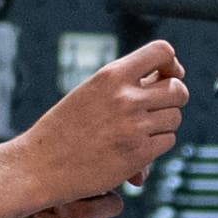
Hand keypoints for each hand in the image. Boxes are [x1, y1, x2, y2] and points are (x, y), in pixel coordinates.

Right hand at [18, 39, 185, 202]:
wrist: (39, 165)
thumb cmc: (63, 129)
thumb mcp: (90, 92)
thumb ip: (124, 84)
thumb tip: (170, 79)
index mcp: (111, 75)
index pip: (162, 51)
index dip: (171, 63)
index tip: (167, 75)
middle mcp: (126, 97)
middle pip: (178, 89)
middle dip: (174, 98)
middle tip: (159, 108)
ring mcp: (134, 127)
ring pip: (175, 118)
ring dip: (164, 125)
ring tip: (142, 131)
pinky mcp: (138, 154)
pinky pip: (168, 141)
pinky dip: (157, 146)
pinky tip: (138, 148)